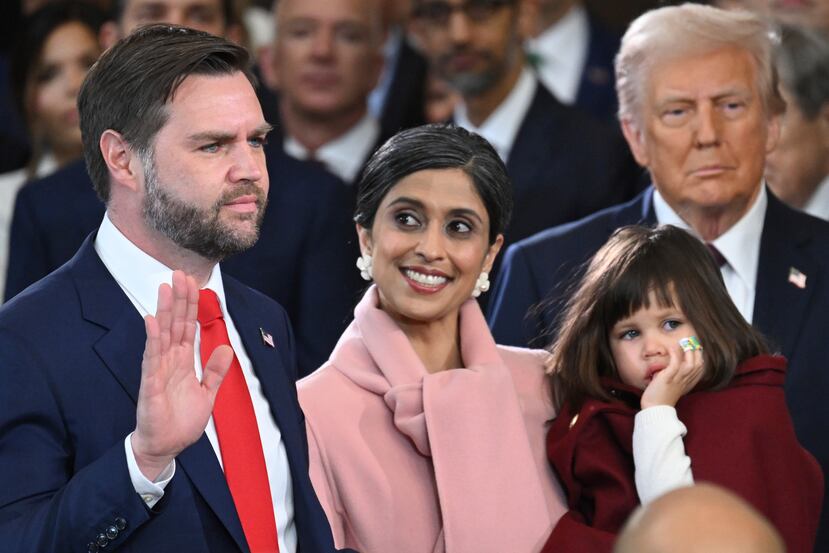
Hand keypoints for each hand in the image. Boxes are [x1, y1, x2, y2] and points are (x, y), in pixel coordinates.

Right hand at [131, 271, 232, 479]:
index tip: (193, 283)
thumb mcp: (207, 394)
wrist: (166, 448)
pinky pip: (151, 358)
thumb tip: (227, 348)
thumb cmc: (181, 422)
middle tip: (179, 274)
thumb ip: (215, 371)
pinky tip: (151, 320)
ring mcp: (158, 370)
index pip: (187, 327)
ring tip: (165, 288)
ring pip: (162, 334)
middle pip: (175, 324)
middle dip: (178, 299)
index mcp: (183, 361)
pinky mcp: (151, 384)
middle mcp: (170, 361)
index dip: (190, 305)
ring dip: (164, 311)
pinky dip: (152, 339)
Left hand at [640, 343, 704, 408]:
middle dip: (697, 351)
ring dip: (689, 351)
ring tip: (684, 342)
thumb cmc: (660, 398)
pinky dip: (675, 355)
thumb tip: (672, 365)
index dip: (700, 357)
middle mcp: (685, 382)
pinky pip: (675, 365)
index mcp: (687, 384)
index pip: (700, 369)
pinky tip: (672, 348)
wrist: (654, 409)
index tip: (695, 348)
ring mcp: (677, 380)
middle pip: (699, 365)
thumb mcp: (671, 386)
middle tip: (690, 340)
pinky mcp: (667, 379)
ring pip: (691, 364)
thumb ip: (675, 377)